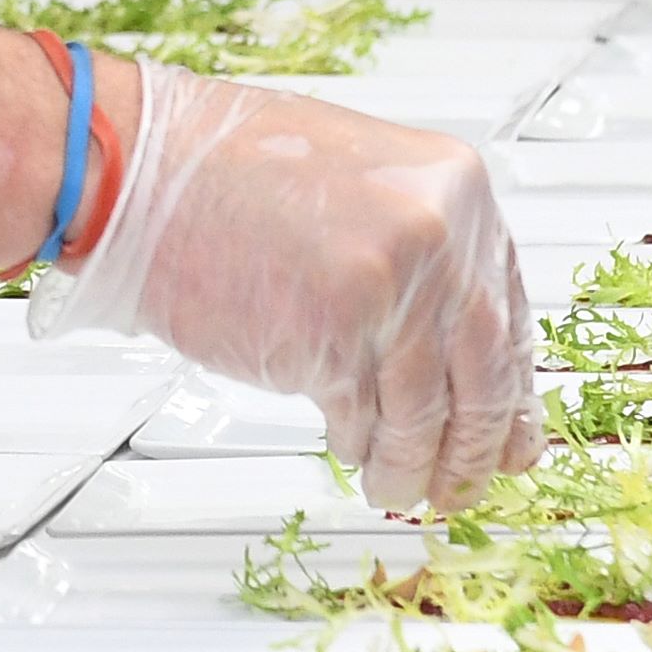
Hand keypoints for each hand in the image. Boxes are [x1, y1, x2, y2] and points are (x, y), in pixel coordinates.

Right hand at [38, 66, 533, 511]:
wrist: (140, 165)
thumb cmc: (225, 165)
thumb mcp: (361, 181)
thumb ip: (417, 250)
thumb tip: (448, 344)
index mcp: (456, 187)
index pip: (508, 310)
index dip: (511, 387)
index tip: (511, 431)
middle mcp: (439, 234)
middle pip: (483, 371)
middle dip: (475, 443)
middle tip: (467, 481)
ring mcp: (390, 288)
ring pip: (424, 410)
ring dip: (414, 462)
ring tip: (400, 486)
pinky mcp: (331, 338)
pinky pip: (363, 417)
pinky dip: (360, 445)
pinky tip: (353, 452)